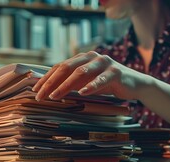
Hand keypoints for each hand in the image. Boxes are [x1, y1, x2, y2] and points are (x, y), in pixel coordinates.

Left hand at [32, 51, 149, 100]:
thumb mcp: (86, 82)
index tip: (35, 90)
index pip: (59, 67)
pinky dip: (90, 86)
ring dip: (66, 85)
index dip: (46, 78)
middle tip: (41, 95)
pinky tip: (82, 93)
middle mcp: (91, 57)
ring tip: (55, 95)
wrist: (134, 85)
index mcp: (82, 58)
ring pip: (81, 72)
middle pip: (66, 68)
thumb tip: (48, 90)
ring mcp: (104, 63)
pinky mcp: (115, 72)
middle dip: (51, 82)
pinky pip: (101, 80)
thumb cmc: (107, 84)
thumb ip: (71, 83)